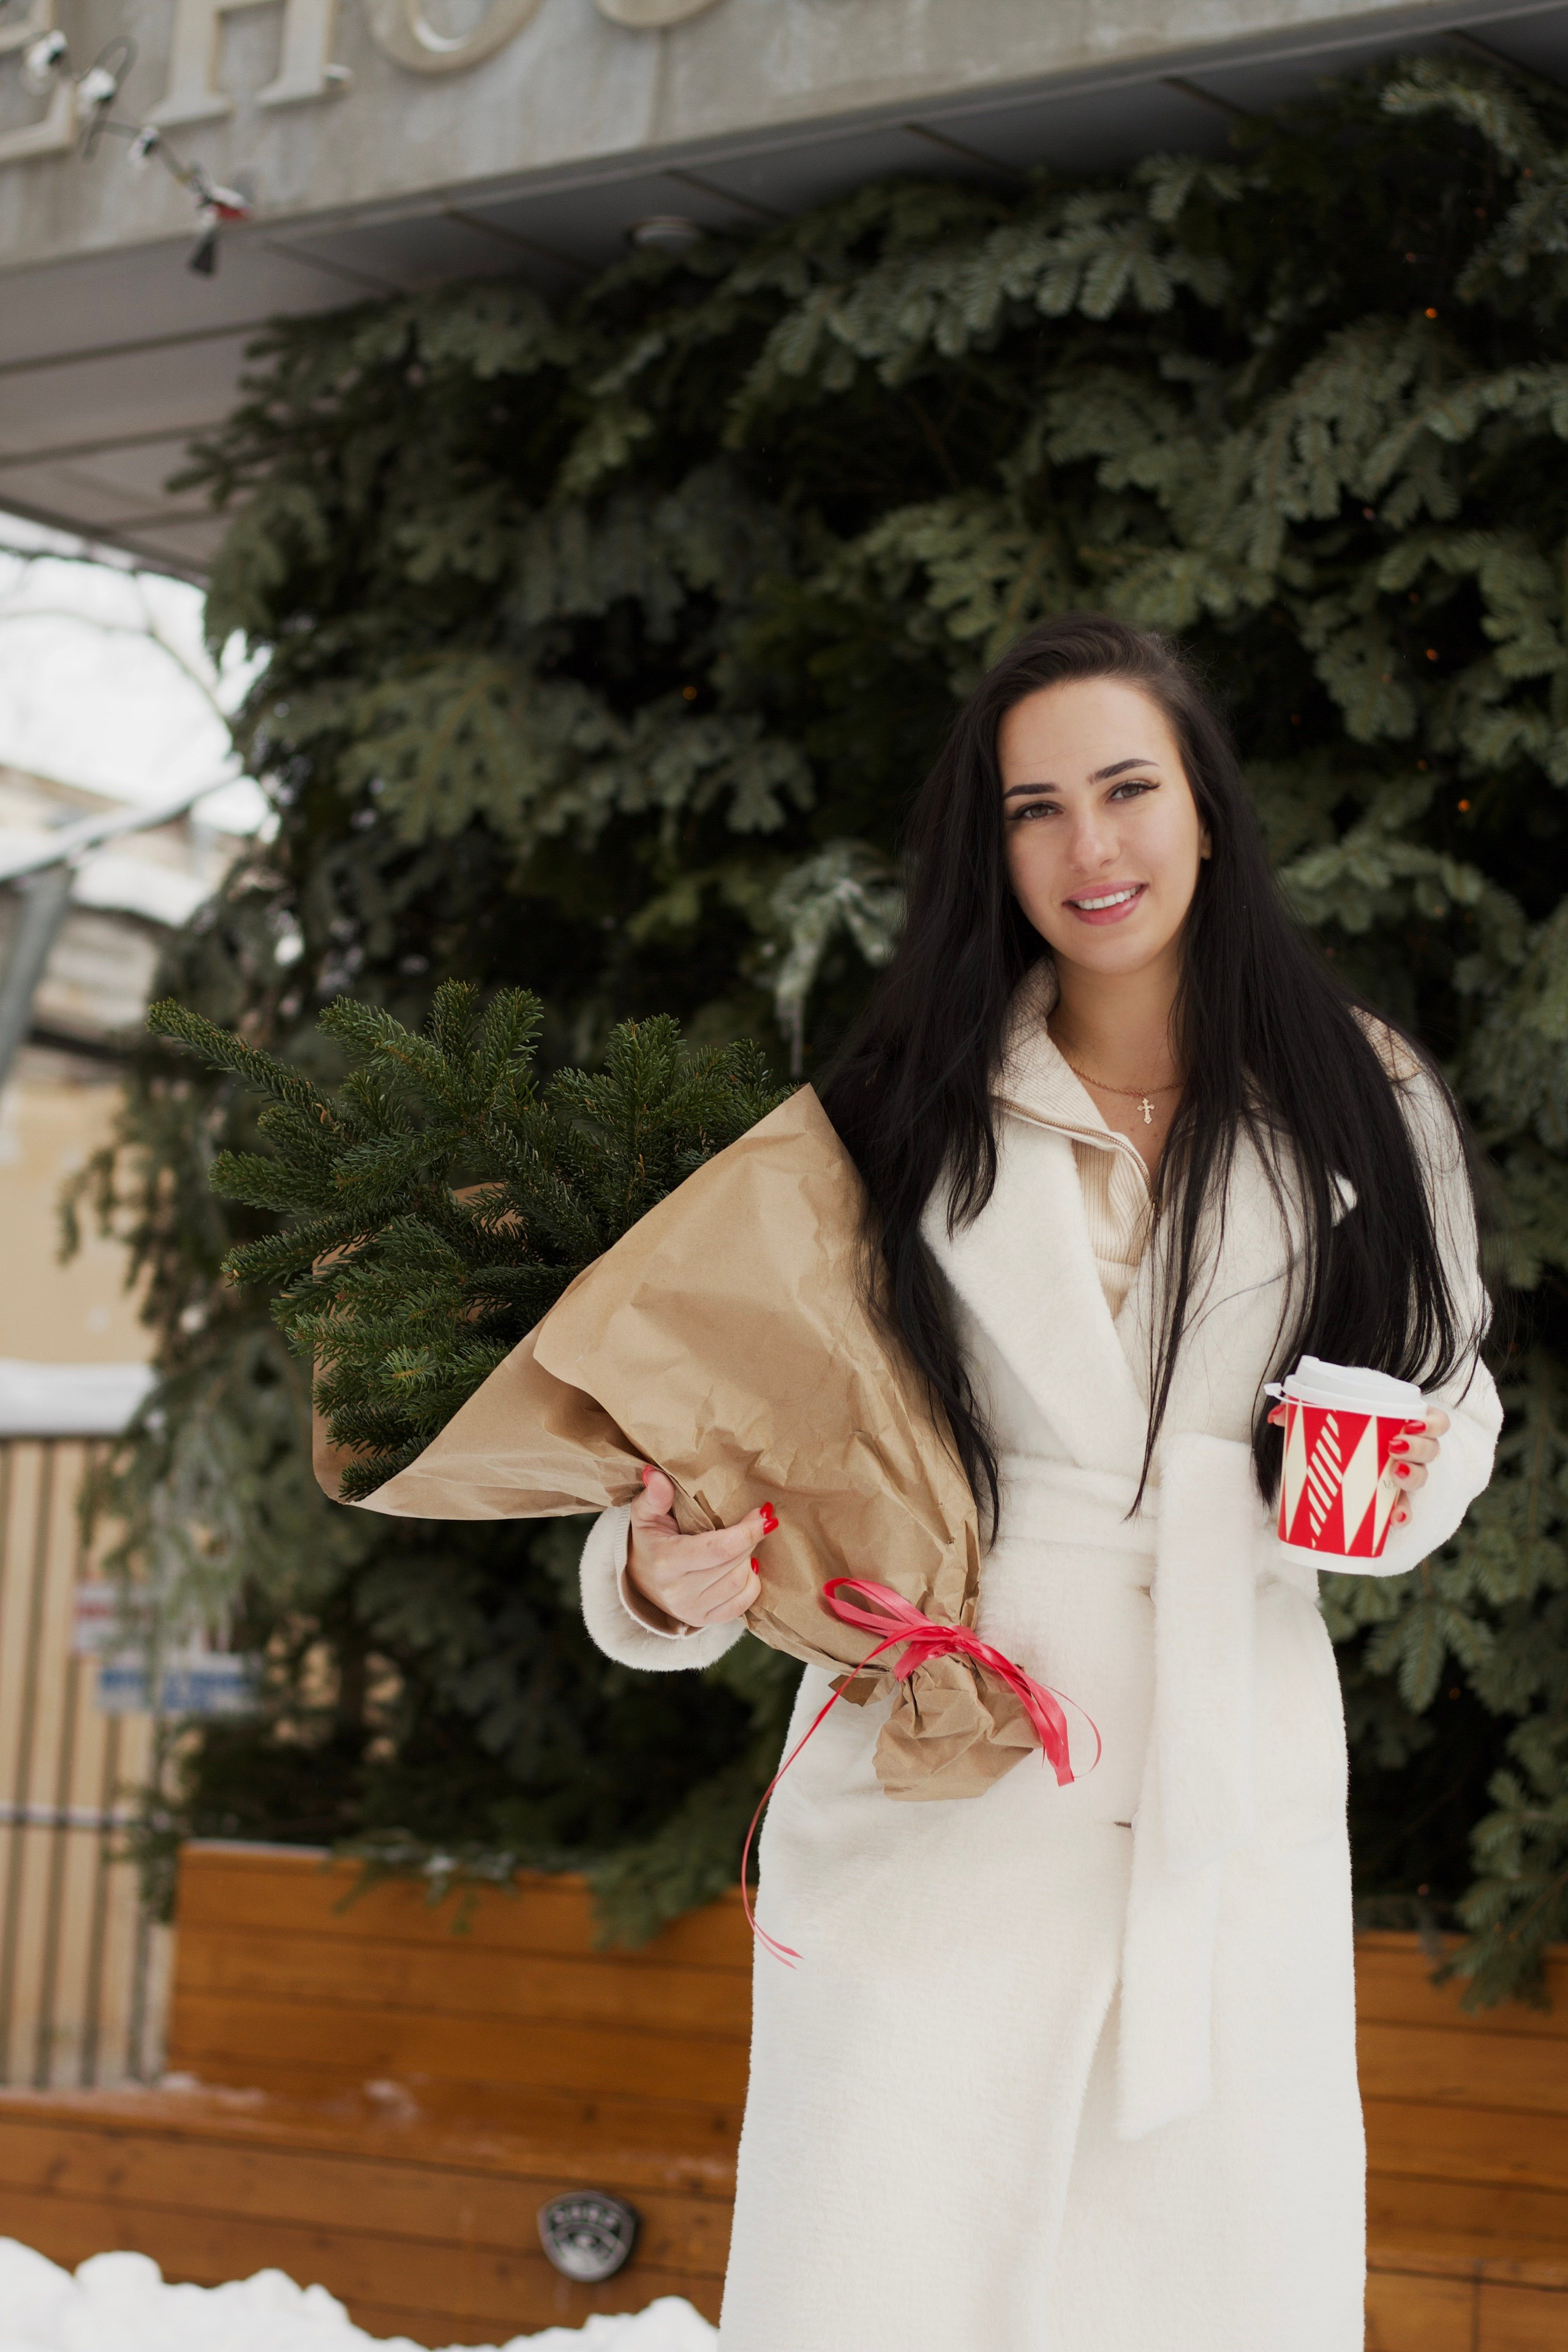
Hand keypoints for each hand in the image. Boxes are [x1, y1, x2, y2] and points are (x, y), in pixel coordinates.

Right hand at [626, 1467, 775, 1629]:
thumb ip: (654, 1495)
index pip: (718, 1549)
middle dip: (750, 1540)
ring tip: (744, 1543)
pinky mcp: (702, 1620)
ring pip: (740, 1582)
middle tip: (755, 1522)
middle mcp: (678, 1591)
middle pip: (733, 1564)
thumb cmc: (650, 1540)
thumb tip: (656, 1475)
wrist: (639, 1580)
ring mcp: (691, 1610)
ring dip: (749, 1559)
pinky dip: (750, 1584)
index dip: (747, 1532)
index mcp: (666, 1561)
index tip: (764, 1514)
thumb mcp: (645, 1514)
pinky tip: (745, 1567)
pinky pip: (741, 1604)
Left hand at [1267, 1402, 1448, 1527]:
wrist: (1345, 1471)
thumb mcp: (1331, 1421)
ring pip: (1421, 1478)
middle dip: (1418, 1449)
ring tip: (1396, 1476)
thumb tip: (1276, 1417)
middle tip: (1394, 1447)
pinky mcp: (1395, 1502)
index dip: (1431, 1423)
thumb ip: (1306, 1413)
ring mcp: (1406, 1479)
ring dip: (1412, 1477)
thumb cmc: (1345, 1437)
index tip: (1411, 1424)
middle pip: (1430, 1451)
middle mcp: (1412, 1453)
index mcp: (1404, 1426)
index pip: (1434, 1422)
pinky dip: (1401, 1514)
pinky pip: (1405, 1509)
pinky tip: (1395, 1517)